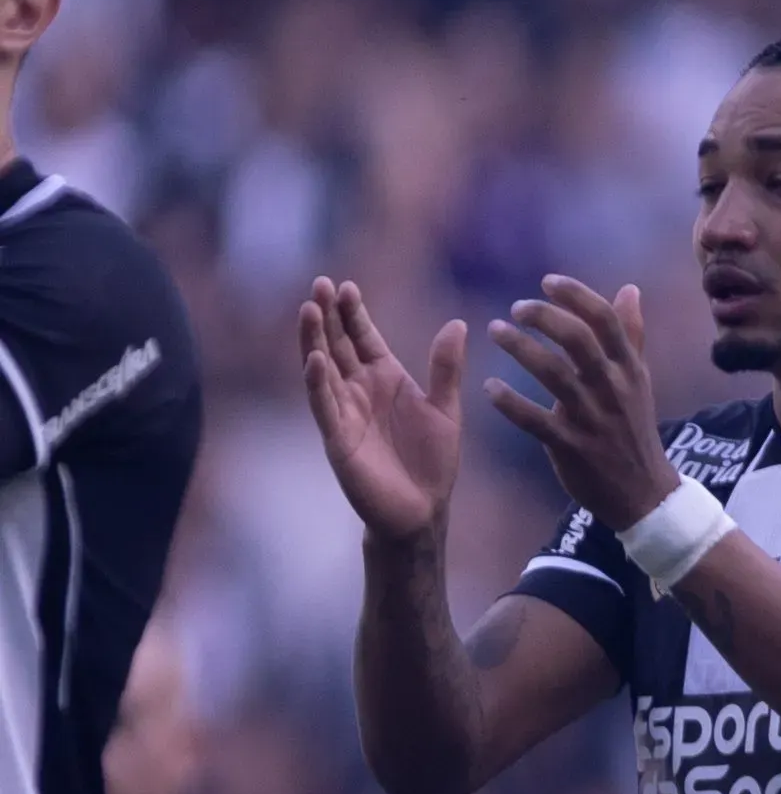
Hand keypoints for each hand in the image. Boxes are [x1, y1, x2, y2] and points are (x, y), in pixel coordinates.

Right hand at [300, 280, 469, 547]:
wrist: (422, 509)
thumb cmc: (432, 460)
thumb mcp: (446, 408)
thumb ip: (446, 368)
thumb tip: (458, 323)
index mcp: (386, 379)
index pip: (363, 337)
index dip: (354, 313)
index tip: (347, 285)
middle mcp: (360, 390)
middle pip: (338, 344)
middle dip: (328, 316)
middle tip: (320, 284)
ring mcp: (345, 411)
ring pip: (324, 368)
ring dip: (314, 340)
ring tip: (309, 309)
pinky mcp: (338, 437)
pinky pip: (324, 405)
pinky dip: (318, 382)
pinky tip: (314, 359)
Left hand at [484, 276, 678, 528]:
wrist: (644, 493)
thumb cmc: (633, 429)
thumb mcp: (639, 381)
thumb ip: (631, 335)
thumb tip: (629, 289)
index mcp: (629, 369)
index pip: (605, 320)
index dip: (575, 295)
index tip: (547, 281)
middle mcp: (613, 389)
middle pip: (579, 340)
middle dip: (544, 317)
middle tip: (516, 309)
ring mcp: (592, 418)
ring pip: (554, 374)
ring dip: (521, 348)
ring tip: (495, 331)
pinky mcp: (571, 446)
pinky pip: (534, 420)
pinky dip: (509, 402)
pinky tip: (490, 388)